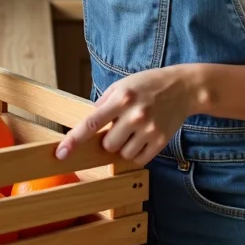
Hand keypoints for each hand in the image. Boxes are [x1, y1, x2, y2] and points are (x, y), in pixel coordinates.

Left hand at [55, 66, 198, 166]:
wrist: (183, 88)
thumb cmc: (148, 85)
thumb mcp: (122, 85)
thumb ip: (103, 103)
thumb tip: (88, 124)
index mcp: (122, 98)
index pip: (91, 123)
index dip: (74, 140)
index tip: (61, 153)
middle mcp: (135, 115)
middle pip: (108, 145)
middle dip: (109, 139)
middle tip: (120, 126)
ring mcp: (149, 129)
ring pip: (122, 154)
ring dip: (123, 147)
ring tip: (133, 131)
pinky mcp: (160, 141)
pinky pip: (139, 160)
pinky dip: (135, 154)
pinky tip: (141, 139)